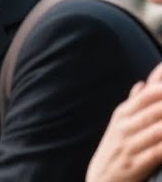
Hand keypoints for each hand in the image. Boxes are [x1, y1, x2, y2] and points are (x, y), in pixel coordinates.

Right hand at [87, 62, 161, 181]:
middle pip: (154, 109)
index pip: (147, 93)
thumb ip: (134, 104)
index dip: (161, 84)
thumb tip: (142, 84)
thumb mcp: (119, 124)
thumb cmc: (115, 150)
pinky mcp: (135, 165)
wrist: (100, 180)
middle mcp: (124, 127)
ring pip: (157, 129)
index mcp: (122, 114)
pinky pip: (157, 153)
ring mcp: (129, 146)